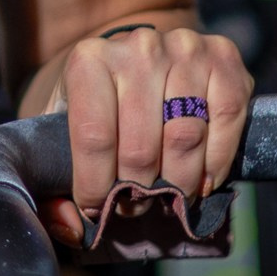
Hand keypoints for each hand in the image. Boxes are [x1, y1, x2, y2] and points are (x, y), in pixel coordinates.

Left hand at [40, 18, 251, 223]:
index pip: (94, 137)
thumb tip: (73, 228)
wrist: (134, 58)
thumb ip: (50, 186)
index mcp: (89, 60)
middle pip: (142, 146)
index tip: (97, 209)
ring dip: (179, 183)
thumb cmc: (94, 104)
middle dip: (138, 192)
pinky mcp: (223, 56)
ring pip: (185, 138)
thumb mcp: (56, 132)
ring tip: (169, 195)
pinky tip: (203, 180)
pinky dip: (216, 161)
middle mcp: (139, 47)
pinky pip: (226, 119)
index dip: (97, 186)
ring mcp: (185, 47)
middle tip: (136, 206)